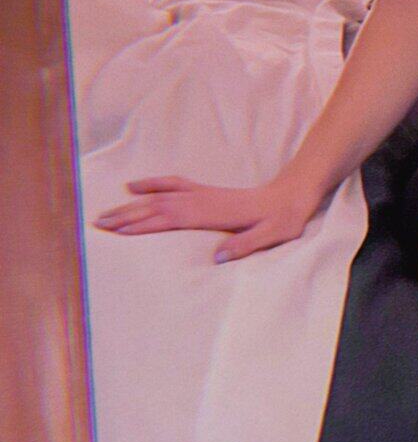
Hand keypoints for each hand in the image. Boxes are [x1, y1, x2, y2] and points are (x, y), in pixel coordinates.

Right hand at [92, 174, 321, 263]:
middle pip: (158, 206)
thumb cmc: (284, 218)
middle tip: (98, 225)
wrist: (294, 193)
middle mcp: (203, 200)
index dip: (146, 224)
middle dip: (127, 215)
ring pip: (160, 196)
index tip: (120, 232)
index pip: (172, 218)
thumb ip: (245, 246)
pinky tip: (135, 187)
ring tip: (106, 212)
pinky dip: (152, 184)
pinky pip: (172, 185)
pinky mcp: (205, 192)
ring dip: (131, 204)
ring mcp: (202, 194)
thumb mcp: (272, 236)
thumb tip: (216, 257)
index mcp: (215, 213)